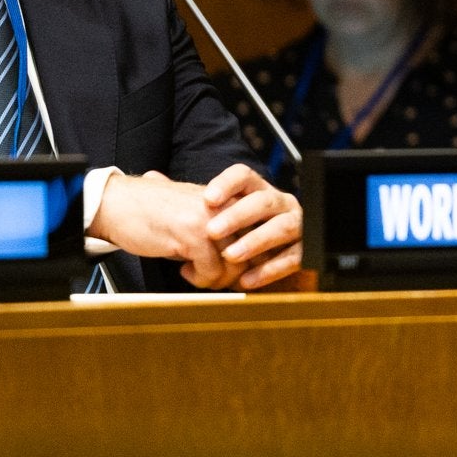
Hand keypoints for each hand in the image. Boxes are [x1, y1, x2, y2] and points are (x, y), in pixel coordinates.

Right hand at [90, 167, 302, 290]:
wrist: (116, 203)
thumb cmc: (150, 213)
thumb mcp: (192, 218)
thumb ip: (217, 233)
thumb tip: (239, 266)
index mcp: (228, 199)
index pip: (257, 235)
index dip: (246, 260)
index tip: (229, 272)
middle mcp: (225, 207)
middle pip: (251, 252)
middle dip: (233, 274)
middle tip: (210, 279)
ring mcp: (211, 220)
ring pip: (234, 265)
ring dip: (215, 279)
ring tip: (195, 274)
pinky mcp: (193, 235)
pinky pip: (211, 270)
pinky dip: (199, 279)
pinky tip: (183, 269)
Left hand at [200, 164, 303, 289]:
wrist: (265, 255)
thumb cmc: (234, 233)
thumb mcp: (216, 214)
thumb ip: (190, 200)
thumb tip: (153, 176)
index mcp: (257, 189)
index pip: (243, 176)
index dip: (227, 185)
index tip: (207, 199)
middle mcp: (279, 202)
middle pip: (262, 201)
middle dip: (238, 216)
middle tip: (212, 231)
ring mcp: (295, 224)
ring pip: (281, 227)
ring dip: (256, 241)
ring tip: (231, 255)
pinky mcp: (304, 248)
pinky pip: (292, 257)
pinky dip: (270, 269)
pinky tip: (247, 280)